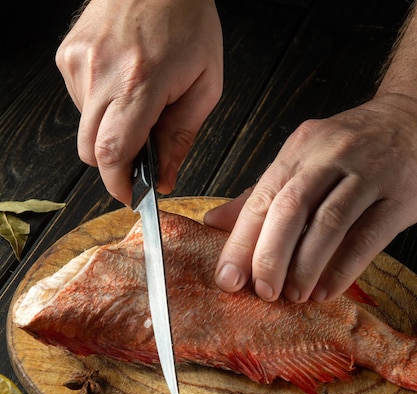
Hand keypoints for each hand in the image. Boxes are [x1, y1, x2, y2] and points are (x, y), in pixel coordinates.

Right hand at [56, 0, 222, 204]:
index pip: (112, 153)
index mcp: (140, 82)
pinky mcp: (68, 56)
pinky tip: (121, 86)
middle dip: (115, 165)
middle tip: (141, 155)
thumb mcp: (205, 85)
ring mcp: (80, 62)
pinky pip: (79, 104)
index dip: (119, 184)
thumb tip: (162, 179)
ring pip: (84, 130)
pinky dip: (100, 109)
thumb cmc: (188, 22)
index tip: (132, 195)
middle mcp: (102, 72)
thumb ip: (181, 138)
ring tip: (136, 105)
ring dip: (109, 133)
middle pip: (91, 151)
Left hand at [204, 93, 416, 301]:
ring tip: (293, 296)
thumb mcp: (302, 160)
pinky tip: (325, 291)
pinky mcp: (398, 196)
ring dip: (305, 267)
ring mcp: (367, 174)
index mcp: (298, 150)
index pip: (262, 198)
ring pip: (329, 223)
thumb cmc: (349, 149)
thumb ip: (260, 194)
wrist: (412, 120)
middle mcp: (330, 156)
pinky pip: (367, 237)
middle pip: (291, 209)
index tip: (227, 279)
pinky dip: (342, 269)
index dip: (241, 243)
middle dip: (270, 257)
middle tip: (263, 292)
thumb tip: (213, 223)